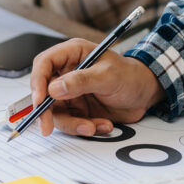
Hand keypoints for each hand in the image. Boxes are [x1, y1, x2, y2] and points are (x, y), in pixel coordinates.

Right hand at [28, 38, 163, 136]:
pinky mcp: (77, 110)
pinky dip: (85, 128)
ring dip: (72, 124)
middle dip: (46, 111)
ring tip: (93, 126)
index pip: (44, 64)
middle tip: (47, 127)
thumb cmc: (130, 76)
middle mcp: (67, 73)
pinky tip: (103, 125)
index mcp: (72, 54)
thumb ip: (81, 81)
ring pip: (55, 112)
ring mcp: (71, 93)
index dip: (37, 82)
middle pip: (43, 92)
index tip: (40, 100)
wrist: (145, 94)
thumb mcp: (108, 76)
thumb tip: (54, 89)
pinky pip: (71, 123)